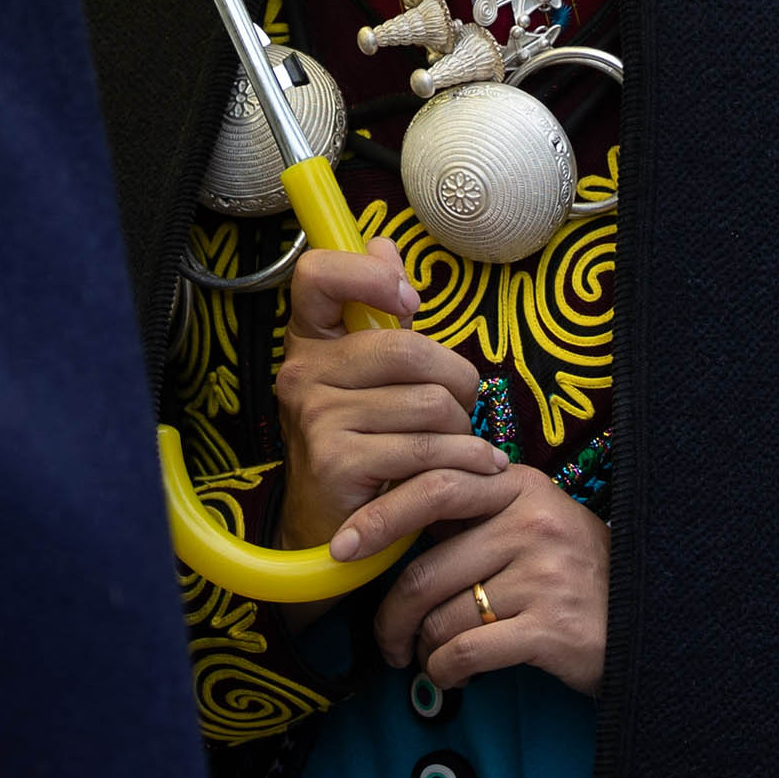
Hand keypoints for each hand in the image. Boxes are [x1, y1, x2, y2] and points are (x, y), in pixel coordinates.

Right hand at [271, 243, 506, 552]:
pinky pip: (427, 449)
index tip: (408, 303)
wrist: (334, 534)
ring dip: (462, 429)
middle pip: (405, 348)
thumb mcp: (370, 373)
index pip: (316, 274)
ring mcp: (315, 418)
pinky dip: (466, 462)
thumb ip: (380, 313)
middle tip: (464, 403)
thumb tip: (386, 244)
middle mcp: (302, 373)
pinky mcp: (337, 463)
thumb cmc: (364, 444)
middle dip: (456, 379)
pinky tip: (476, 469)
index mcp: (309, 340)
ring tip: (460, 445)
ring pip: (427, 403)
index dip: (367, 274)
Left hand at [342, 460, 607, 694]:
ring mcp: (544, 574)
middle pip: (425, 569)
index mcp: (520, 487)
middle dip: (390, 615)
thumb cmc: (574, 576)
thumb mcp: (531, 525)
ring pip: (442, 616)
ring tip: (431, 660)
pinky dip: (446, 670)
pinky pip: (466, 651)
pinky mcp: (551, 626)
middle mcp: (533, 522)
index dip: (380, 518)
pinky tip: (453, 674)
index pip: (435, 488)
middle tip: (385, 642)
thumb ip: (473, 518)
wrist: (647, 621)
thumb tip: (390, 529)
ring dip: (423, 649)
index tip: (341, 547)